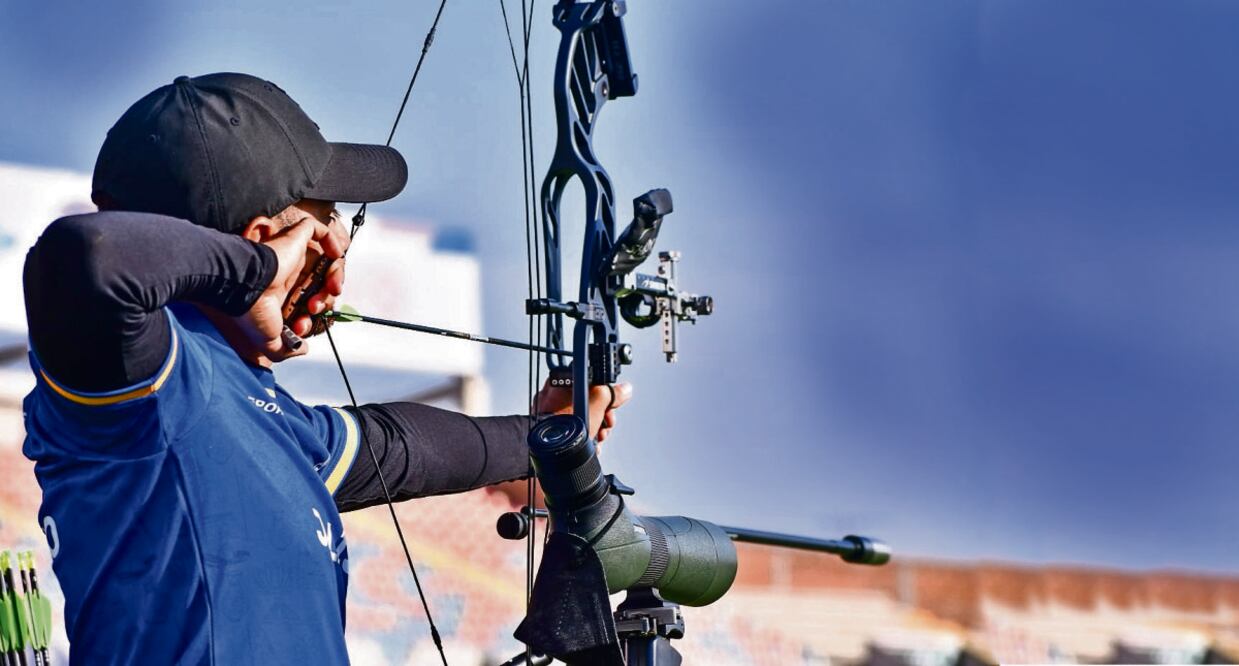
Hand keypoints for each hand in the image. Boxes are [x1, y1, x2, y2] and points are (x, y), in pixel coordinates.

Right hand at [241, 216, 347, 360]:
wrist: (243, 288)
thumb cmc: (250, 310)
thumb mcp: (270, 341)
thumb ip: (286, 349)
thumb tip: (303, 349)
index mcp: (279, 294)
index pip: (306, 301)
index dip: (312, 315)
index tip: (302, 326)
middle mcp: (286, 274)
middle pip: (320, 283)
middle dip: (324, 300)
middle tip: (314, 308)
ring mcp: (291, 256)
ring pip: (325, 261)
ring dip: (335, 277)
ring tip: (330, 290)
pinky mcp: (293, 239)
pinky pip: (318, 230)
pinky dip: (332, 241)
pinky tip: (335, 256)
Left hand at [534, 381, 632, 442]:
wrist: (553, 451)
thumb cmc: (569, 421)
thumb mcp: (598, 400)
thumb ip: (613, 392)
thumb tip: (625, 389)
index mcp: (559, 383)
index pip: (588, 384)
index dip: (604, 395)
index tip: (610, 406)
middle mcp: (552, 399)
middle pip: (588, 404)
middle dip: (603, 417)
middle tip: (605, 425)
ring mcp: (552, 418)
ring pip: (583, 420)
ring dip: (597, 430)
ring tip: (598, 438)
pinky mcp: (554, 435)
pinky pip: (575, 433)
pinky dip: (586, 439)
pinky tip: (592, 446)